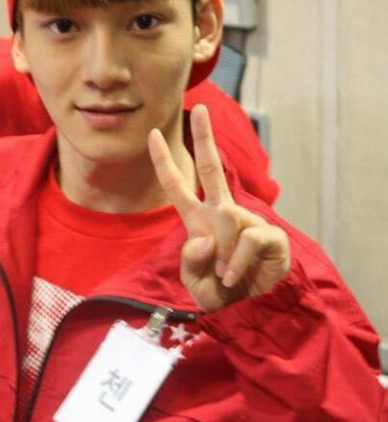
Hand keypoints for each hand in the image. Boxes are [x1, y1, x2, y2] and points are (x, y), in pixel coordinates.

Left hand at [148, 105, 289, 311]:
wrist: (254, 313)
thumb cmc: (221, 295)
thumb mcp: (194, 284)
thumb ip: (191, 262)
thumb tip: (203, 237)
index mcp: (198, 222)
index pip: (178, 186)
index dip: (164, 161)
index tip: (153, 134)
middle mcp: (221, 214)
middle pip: (211, 168)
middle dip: (204, 138)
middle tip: (201, 108)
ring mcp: (246, 221)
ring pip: (226, 217)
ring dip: (221, 253)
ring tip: (225, 276)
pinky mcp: (268, 234)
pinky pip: (247, 237)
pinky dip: (236, 262)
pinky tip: (235, 276)